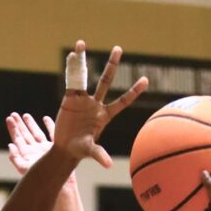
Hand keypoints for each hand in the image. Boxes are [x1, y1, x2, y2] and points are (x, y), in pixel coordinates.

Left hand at [7, 112, 78, 192]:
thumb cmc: (42, 178)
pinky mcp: (56, 147)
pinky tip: (45, 118)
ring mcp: (45, 148)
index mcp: (27, 154)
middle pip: (25, 135)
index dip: (13, 128)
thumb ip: (16, 158)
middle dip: (19, 124)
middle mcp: (35, 150)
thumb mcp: (25, 169)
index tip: (9, 118)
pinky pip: (51, 133)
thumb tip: (10, 145)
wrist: (59, 183)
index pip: (18, 139)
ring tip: (25, 115)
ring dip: (31, 124)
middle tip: (13, 114)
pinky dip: (49, 125)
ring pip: (37, 133)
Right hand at [53, 41, 147, 166]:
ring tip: (81, 44)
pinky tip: (71, 55)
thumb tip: (108, 165)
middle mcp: (95, 104)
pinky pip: (71, 81)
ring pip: (85, 77)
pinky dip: (71, 69)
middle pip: (106, 81)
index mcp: (105, 115)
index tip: (145, 80)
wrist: (64, 149)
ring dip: (84, 61)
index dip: (133, 92)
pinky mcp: (70, 99)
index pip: (122, 101)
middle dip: (112, 65)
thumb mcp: (89, 151)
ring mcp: (83, 100)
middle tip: (118, 48)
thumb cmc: (79, 150)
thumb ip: (99, 155)